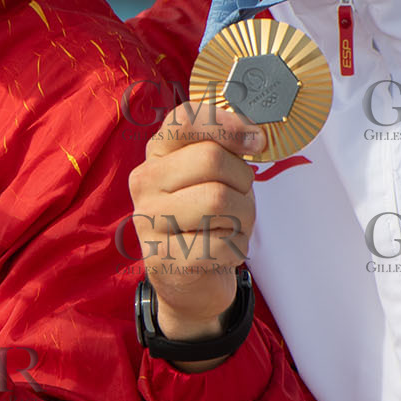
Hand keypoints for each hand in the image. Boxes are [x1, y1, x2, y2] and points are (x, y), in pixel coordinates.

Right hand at [128, 102, 259, 369]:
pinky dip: (236, 248)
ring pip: (221, 200)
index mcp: (157, 153)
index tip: (256, 141)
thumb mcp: (213, 176)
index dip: (227, 123)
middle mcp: (145, 181)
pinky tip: (223, 252)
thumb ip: (225, 148)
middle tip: (241, 197)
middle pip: (212, 159)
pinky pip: (222, 242)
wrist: (189, 281)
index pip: (185, 118)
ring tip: (231, 227)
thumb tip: (255, 135)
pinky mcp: (163, 258)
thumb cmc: (208, 218)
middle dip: (243, 180)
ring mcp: (149, 221)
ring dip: (243, 217)